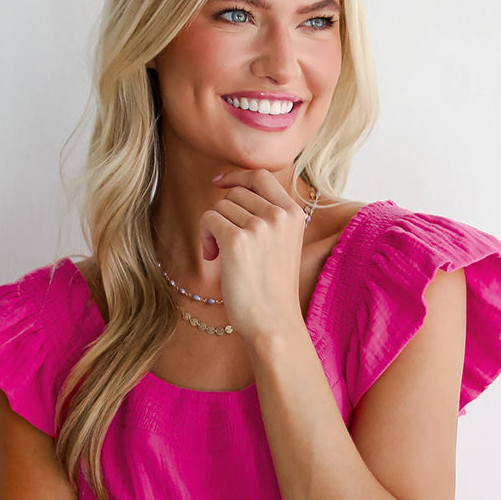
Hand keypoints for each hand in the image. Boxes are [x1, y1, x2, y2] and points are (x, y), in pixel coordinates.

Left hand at [200, 167, 308, 342]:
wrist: (273, 323)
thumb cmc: (272, 289)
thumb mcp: (282, 244)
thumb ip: (269, 217)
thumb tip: (232, 189)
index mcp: (294, 214)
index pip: (261, 176)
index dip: (237, 176)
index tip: (219, 183)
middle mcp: (279, 215)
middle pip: (235, 194)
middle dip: (224, 215)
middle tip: (225, 245)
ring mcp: (259, 226)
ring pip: (220, 207)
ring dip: (214, 229)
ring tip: (223, 257)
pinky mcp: (237, 240)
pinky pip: (208, 220)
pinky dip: (205, 238)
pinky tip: (214, 258)